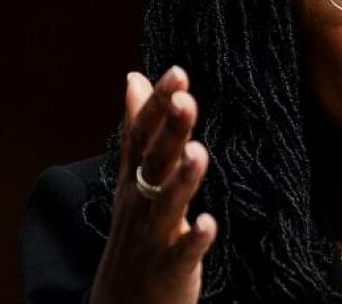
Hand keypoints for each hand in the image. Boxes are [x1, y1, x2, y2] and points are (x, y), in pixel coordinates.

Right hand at [90, 67, 216, 303]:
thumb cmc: (136, 232)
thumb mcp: (133, 180)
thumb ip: (139, 129)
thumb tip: (135, 78)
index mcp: (134, 180)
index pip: (142, 135)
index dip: (157, 104)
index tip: (177, 72)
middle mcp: (139, 204)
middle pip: (153, 162)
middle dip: (169, 131)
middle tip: (185, 99)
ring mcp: (152, 238)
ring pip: (166, 204)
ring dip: (182, 179)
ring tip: (198, 152)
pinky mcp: (168, 270)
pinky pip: (182, 254)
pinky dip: (195, 239)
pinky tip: (208, 223)